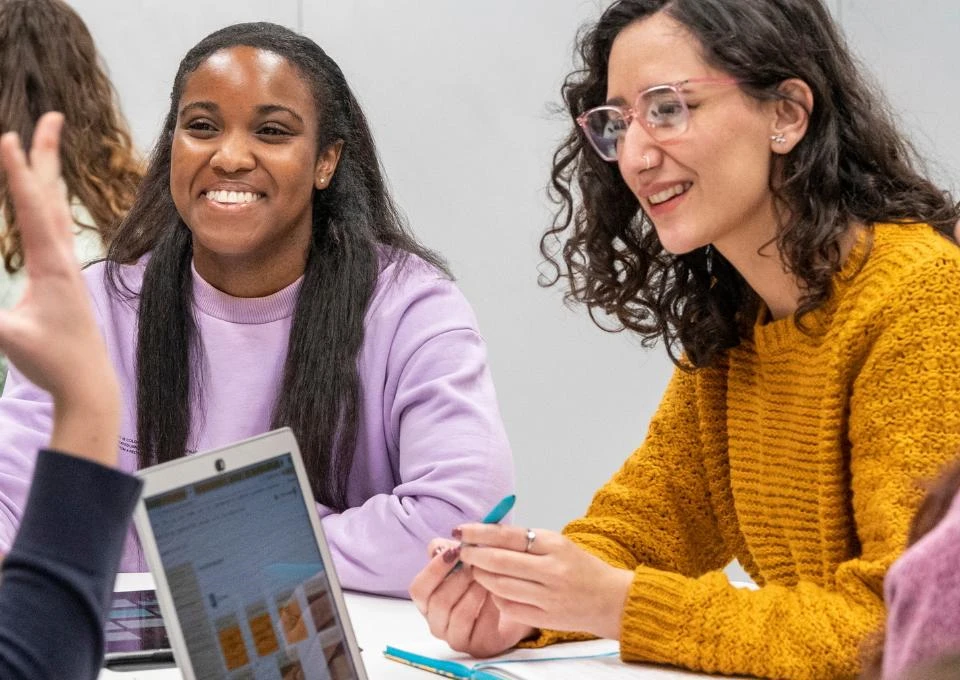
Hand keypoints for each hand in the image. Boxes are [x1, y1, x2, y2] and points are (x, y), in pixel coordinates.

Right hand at [0, 112, 118, 464]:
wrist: (89, 383)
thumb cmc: (53, 362)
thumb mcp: (8, 337)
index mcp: (51, 264)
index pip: (31, 208)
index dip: (17, 171)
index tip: (7, 136)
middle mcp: (62, 258)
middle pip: (53, 194)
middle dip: (47, 153)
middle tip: (49, 115)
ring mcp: (65, 266)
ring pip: (56, 208)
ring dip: (49, 173)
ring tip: (44, 144)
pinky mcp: (64, 277)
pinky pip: (54, 227)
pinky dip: (46, 202)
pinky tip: (42, 199)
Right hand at [409, 538, 534, 657]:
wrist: (510, 604)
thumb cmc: (478, 580)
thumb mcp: (460, 561)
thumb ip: (445, 550)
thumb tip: (440, 548)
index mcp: (427, 603)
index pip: (419, 589)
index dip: (434, 569)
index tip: (454, 551)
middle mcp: (437, 624)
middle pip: (439, 602)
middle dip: (460, 578)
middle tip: (477, 562)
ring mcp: (456, 638)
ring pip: (460, 615)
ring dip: (476, 591)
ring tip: (489, 576)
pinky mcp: (479, 646)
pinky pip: (483, 625)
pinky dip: (492, 605)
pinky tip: (500, 593)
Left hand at [457, 525, 633, 639]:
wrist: (610, 599)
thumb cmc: (579, 567)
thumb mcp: (558, 544)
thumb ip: (525, 540)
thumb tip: (485, 534)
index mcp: (554, 545)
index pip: (508, 535)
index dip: (479, 533)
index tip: (461, 531)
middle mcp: (552, 570)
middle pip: (499, 561)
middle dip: (474, 556)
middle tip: (462, 552)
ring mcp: (548, 596)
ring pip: (500, 585)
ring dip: (481, 576)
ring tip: (475, 570)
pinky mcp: (545, 618)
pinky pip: (508, 606)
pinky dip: (495, 597)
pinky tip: (494, 590)